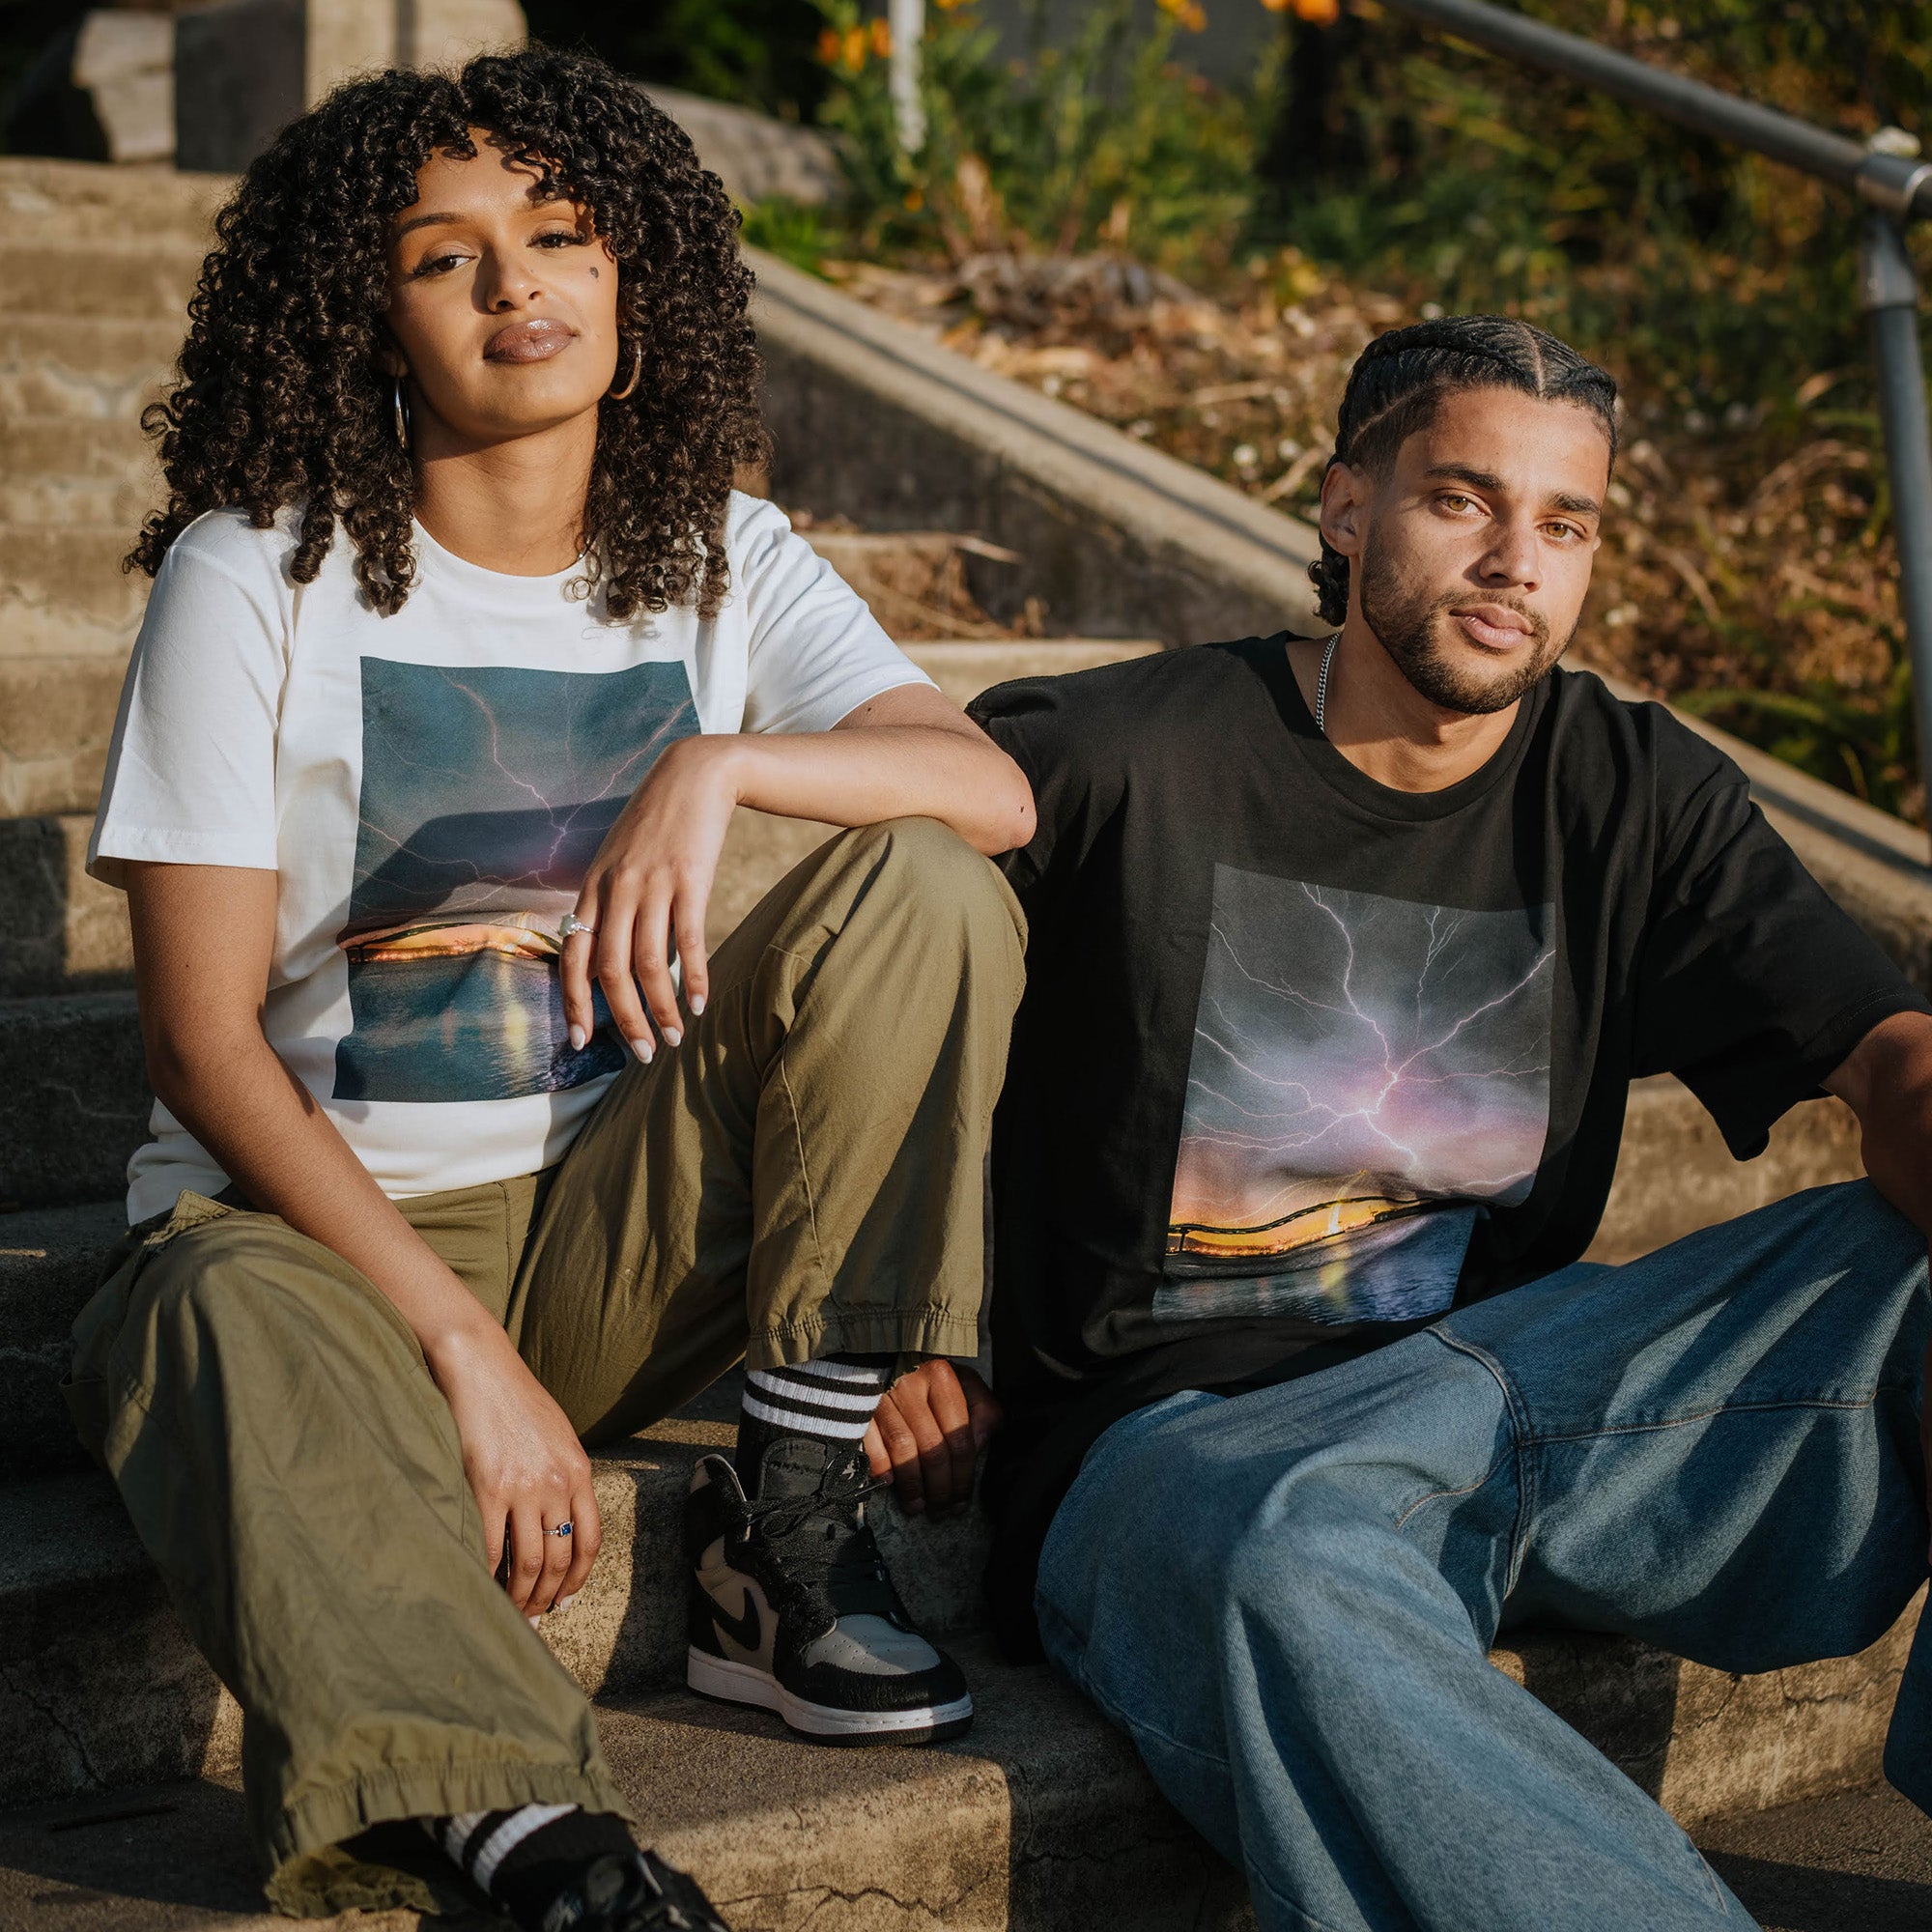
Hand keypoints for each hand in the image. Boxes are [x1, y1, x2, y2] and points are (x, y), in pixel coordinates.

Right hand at [426, 1315, 602, 1621]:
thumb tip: (561, 1516)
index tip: (564, 1600)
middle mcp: (556, 1482)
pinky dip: (488, 1575)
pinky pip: (491, 1546)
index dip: (577, 1577)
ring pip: (527, 1561)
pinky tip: (482, 1588)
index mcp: (578, 1471)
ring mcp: (522, 1487)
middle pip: (558, 1558)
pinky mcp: (486, 1487)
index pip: (589, 1540)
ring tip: (510, 1611)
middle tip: (533, 1618)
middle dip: (547, 1596)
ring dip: (520, 1596)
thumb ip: (563, 1474)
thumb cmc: (516, 1399)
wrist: (482, 1366)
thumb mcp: (557, 1435)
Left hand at [560, 735, 742, 1063]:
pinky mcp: (690, 880)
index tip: (582, 1041)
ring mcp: (652, 885)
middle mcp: (616, 890)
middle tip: (642, 1053)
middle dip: (624, 1020)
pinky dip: (694, 978)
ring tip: (675, 1038)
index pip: (573, 956)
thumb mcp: (619, 858)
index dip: (575, 1002)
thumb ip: (610, 905)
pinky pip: (688, 942)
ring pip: (649, 964)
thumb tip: (611, 961)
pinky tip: (701, 1003)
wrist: (695, 775)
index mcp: (592, 888)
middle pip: (611, 970)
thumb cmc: (657, 822)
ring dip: (662, 1009)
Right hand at [863, 1360, 1001, 1515]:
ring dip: (912, 1485)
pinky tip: (889, 1484)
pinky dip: (880, 1465)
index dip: (963, 1475)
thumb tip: (980, 1441)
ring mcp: (883, 1395)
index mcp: (942, 1377)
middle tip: (942, 1510)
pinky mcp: (859, 1405)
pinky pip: (870, 1442)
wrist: (881, 1353)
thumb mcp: (963, 1382)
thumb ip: (982, 1409)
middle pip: (931, 1448)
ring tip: (917, 1506)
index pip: (958, 1437)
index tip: (962, 1500)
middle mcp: (912, 1384)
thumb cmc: (930, 1377)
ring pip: (902, 1449)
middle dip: (939, 1487)